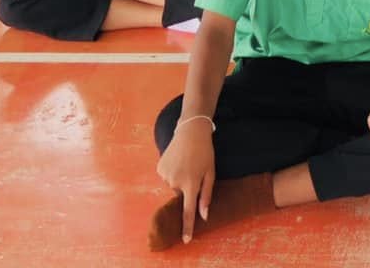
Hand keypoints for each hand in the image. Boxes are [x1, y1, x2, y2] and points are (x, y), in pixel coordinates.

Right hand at [157, 120, 217, 242]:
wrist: (190, 130)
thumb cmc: (204, 152)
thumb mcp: (210, 173)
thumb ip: (206, 195)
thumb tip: (203, 216)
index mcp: (190, 184)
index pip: (188, 211)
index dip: (188, 226)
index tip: (186, 240)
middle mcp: (175, 182)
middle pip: (181, 195)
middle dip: (187, 187)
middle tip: (193, 169)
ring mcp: (165, 175)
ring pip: (173, 186)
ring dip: (179, 179)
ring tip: (185, 162)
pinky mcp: (159, 168)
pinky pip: (166, 177)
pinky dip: (172, 172)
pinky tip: (177, 160)